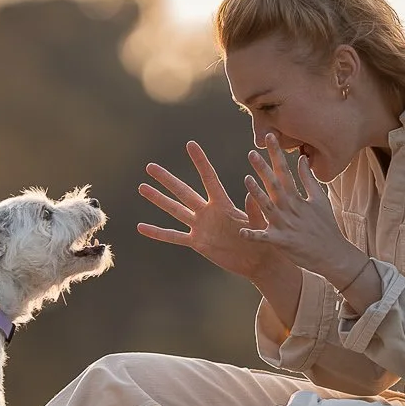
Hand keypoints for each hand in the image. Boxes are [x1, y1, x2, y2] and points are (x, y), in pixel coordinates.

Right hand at [137, 140, 287, 279]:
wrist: (258, 261)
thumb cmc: (263, 241)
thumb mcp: (259, 225)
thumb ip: (254, 211)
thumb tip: (250, 193)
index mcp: (223, 204)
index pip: (209, 178)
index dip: (200, 162)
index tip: (190, 144)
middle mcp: (208, 212)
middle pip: (183, 191)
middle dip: (166, 179)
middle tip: (150, 166)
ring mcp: (200, 227)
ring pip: (174, 210)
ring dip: (158, 199)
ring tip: (142, 187)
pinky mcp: (197, 243)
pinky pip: (173, 237)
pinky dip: (157, 233)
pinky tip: (141, 227)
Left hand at [239, 133, 367, 287]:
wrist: (333, 254)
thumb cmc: (325, 226)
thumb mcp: (320, 199)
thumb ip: (308, 179)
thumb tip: (302, 158)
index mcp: (297, 198)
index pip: (285, 171)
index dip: (277, 154)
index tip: (270, 137)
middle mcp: (290, 208)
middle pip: (275, 185)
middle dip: (264, 168)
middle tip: (252, 153)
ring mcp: (285, 225)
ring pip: (268, 207)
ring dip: (258, 194)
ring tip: (246, 180)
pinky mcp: (281, 242)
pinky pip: (264, 239)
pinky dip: (254, 235)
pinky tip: (242, 232)